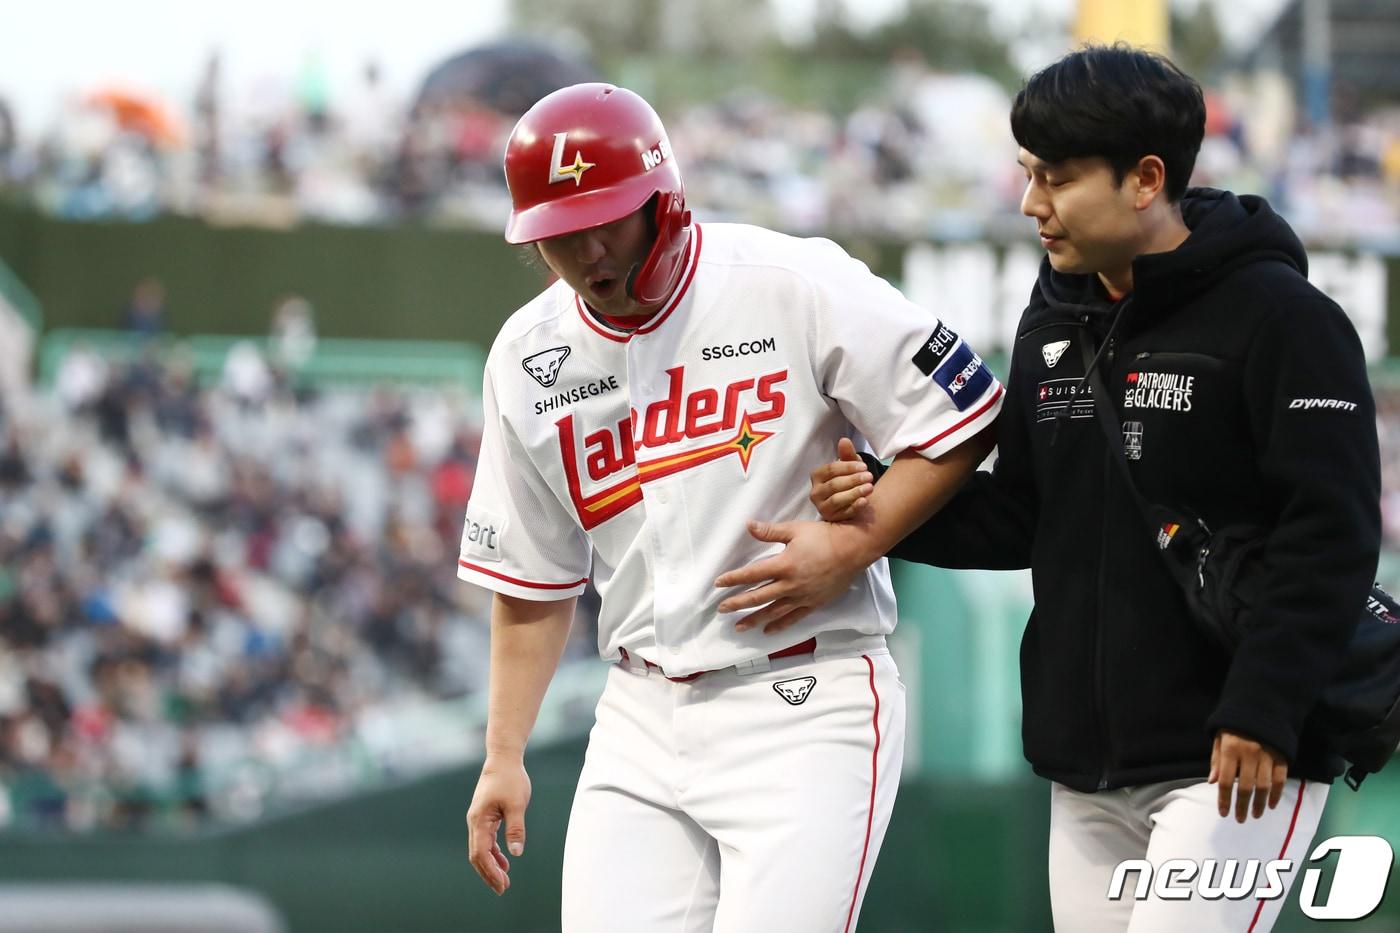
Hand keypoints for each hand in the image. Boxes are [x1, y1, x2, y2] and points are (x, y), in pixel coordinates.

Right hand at [466, 757, 531, 894]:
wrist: (503, 759)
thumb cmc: (510, 779)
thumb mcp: (517, 804)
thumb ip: (516, 828)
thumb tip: (516, 853)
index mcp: (479, 820)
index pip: (480, 853)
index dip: (490, 872)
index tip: (502, 885)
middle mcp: (474, 822)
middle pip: (477, 855)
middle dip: (488, 874)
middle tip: (503, 889)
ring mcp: (478, 820)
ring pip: (480, 849)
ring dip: (491, 866)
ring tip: (504, 881)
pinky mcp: (485, 817)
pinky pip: (486, 841)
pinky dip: (494, 853)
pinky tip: (504, 862)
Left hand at [713, 518, 873, 634]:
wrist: (853, 550)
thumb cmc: (823, 536)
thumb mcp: (794, 530)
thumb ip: (769, 532)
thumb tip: (748, 525)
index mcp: (783, 565)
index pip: (751, 574)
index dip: (733, 579)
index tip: (719, 583)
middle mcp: (790, 584)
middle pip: (758, 597)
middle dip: (738, 604)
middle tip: (722, 609)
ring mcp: (802, 597)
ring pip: (773, 612)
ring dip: (754, 620)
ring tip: (739, 627)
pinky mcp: (813, 603)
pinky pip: (793, 618)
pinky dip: (779, 625)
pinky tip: (768, 631)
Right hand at [809, 437, 873, 521]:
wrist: (851, 500)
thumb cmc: (848, 479)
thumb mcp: (849, 466)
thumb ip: (846, 454)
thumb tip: (844, 440)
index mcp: (817, 476)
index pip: (830, 469)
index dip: (848, 467)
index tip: (864, 466)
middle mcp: (815, 492)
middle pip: (834, 485)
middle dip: (853, 480)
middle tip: (870, 476)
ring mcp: (821, 506)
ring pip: (836, 500)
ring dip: (854, 493)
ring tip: (870, 488)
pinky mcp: (830, 518)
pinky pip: (843, 514)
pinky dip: (854, 507)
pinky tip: (865, 501)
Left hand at [1208, 729, 1287, 822]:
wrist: (1261, 707)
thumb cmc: (1235, 725)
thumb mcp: (1219, 737)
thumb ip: (1216, 760)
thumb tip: (1212, 782)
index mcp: (1230, 749)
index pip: (1226, 781)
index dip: (1224, 799)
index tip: (1223, 813)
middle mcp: (1249, 754)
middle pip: (1245, 787)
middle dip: (1242, 806)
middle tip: (1240, 819)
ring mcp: (1267, 755)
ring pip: (1264, 786)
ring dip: (1260, 804)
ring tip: (1255, 815)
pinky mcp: (1281, 756)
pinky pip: (1280, 779)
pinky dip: (1277, 794)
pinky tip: (1272, 805)